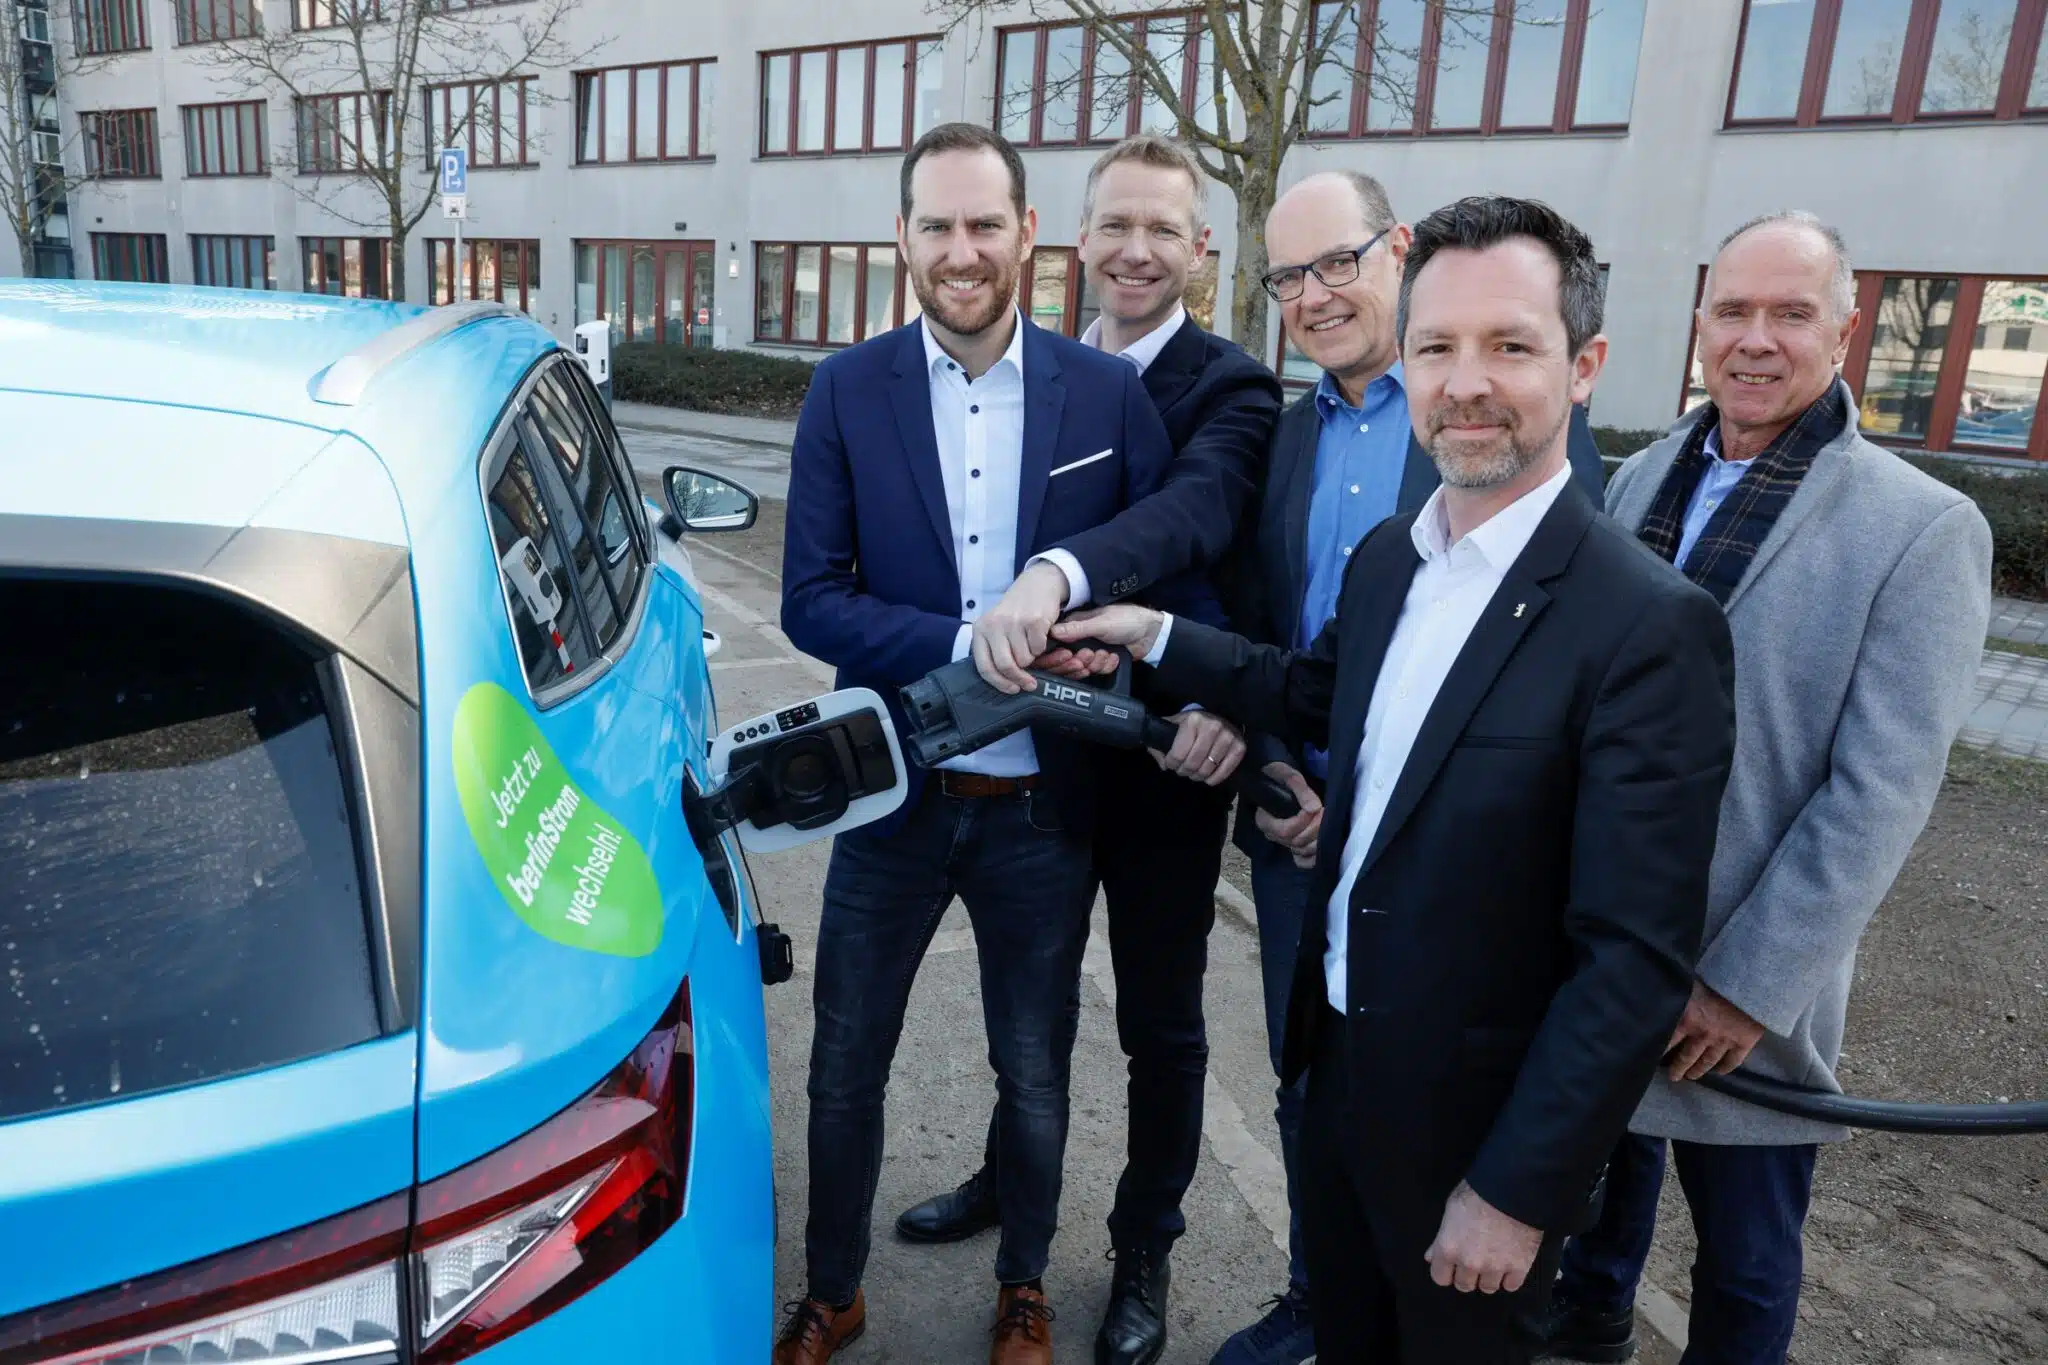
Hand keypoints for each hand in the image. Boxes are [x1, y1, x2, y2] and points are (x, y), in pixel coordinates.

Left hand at [973, 561, 1070, 693]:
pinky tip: (1039, 635)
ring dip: (1032, 658)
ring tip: (1031, 645)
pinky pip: (1039, 649)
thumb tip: (1007, 683)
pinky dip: (1042, 647)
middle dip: (1019, 678)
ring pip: (1025, 659)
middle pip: (1005, 666)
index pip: (984, 666)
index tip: (1012, 689)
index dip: (999, 683)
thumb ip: (995, 651)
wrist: (1037, 584)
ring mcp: (1014, 622)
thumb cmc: (1016, 613)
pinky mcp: (1034, 620)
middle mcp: (994, 625)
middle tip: (1029, 684)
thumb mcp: (997, 628)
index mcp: (980, 629)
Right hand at [1049, 605, 1163, 668]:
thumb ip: (1076, 629)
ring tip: (1106, 653)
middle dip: (1081, 661)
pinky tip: (1114, 656)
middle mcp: (1079, 640)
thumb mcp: (1101, 623)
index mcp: (1074, 626)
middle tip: (1091, 654)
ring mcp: (1090, 651)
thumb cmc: (1126, 620)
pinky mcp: (1101, 662)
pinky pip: (1096, 671)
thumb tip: (1052, 631)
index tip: (1068, 656)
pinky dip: (1107, 666)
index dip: (1059, 655)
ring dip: (1096, 663)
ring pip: (1082, 668)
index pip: (1055, 644)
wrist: (1149, 634)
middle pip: (1067, 661)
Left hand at [1150, 711, 1245, 785]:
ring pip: (1207, 769)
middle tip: (1183, 770)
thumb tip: (1163, 764)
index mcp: (1193, 720)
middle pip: (1193, 763)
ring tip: (1194, 772)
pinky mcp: (1240, 747)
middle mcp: (1213, 726)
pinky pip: (1225, 771)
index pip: (1178, 754)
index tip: (1171, 764)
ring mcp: (1228, 736)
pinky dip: (1214, 779)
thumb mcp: (1173, 727)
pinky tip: (1208, 778)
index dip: (1171, 763)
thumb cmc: (1191, 725)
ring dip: (1198, 776)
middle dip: (1184, 771)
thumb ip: (1160, 742)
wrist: (1215, 719)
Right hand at [1253, 762, 1321, 867]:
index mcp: (1264, 819)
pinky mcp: (1293, 847)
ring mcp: (1283, 843)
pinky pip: (1303, 861)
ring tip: (1327, 821)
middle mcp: (1272, 834)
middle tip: (1326, 812)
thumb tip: (1314, 808)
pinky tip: (1323, 844)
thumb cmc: (1280, 778)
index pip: (1285, 830)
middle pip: (1296, 841)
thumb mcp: (1287, 775)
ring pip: (1302, 851)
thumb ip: (1299, 788)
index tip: (1316, 807)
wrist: (1280, 782)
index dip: (1303, 822)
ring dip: (1319, 838)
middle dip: (1315, 828)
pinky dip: (1314, 857)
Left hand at [1424, 1181, 1542, 1294]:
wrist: (1512, 1188)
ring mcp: (1495, 1268)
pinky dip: (1510, 1278)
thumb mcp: (1450, 1210)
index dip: (1446, 1271)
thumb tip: (1431, 1256)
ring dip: (1489, 1277)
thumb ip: (1440, 1238)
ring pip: (1488, 1288)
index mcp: (1448, 1249)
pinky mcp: (1519, 1268)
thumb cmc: (1478, 1192)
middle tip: (1475, 1259)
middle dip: (1468, 1275)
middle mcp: (1469, 1263)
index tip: (1452, 1266)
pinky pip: (1511, 1286)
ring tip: (1494, 1260)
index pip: (1440, 1278)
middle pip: (1464, 1285)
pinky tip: (1509, 1263)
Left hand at [1665, 980, 1766, 1081]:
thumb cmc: (1718, 981)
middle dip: (1679, 1068)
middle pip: (1687, 1057)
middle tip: (1674, 1077)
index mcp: (1687, 1020)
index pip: (1668, 1040)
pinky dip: (1726, 1068)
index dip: (1660, 1050)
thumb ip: (1680, 995)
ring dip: (1699, 1070)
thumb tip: (1665, 994)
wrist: (1752, 986)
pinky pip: (1733, 1061)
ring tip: (1692, 1076)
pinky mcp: (1743, 1044)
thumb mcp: (1692, 985)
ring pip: (1708, 1061)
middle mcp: (1703, 1035)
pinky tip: (1720, 1072)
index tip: (1654, 1059)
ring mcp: (1724, 1042)